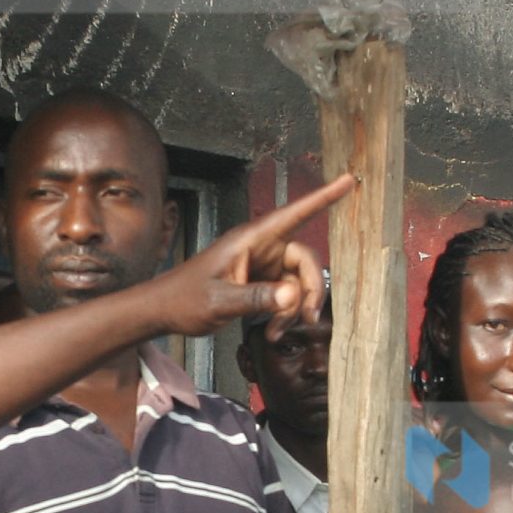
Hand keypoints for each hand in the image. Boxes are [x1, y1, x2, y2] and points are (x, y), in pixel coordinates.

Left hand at [140, 175, 353, 341]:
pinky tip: (273, 331)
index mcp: (250, 239)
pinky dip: (284, 314)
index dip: (323, 197)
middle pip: (305, 260)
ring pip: (298, 281)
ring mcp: (262, 265)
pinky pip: (286, 295)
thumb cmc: (184, 299)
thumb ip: (256, 298)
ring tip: (278, 332)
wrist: (164, 311)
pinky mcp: (260, 282)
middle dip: (310, 290)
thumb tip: (293, 296)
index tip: (348, 180)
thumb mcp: (220, 301)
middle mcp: (261, 248)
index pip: (294, 214)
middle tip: (305, 318)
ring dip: (294, 309)